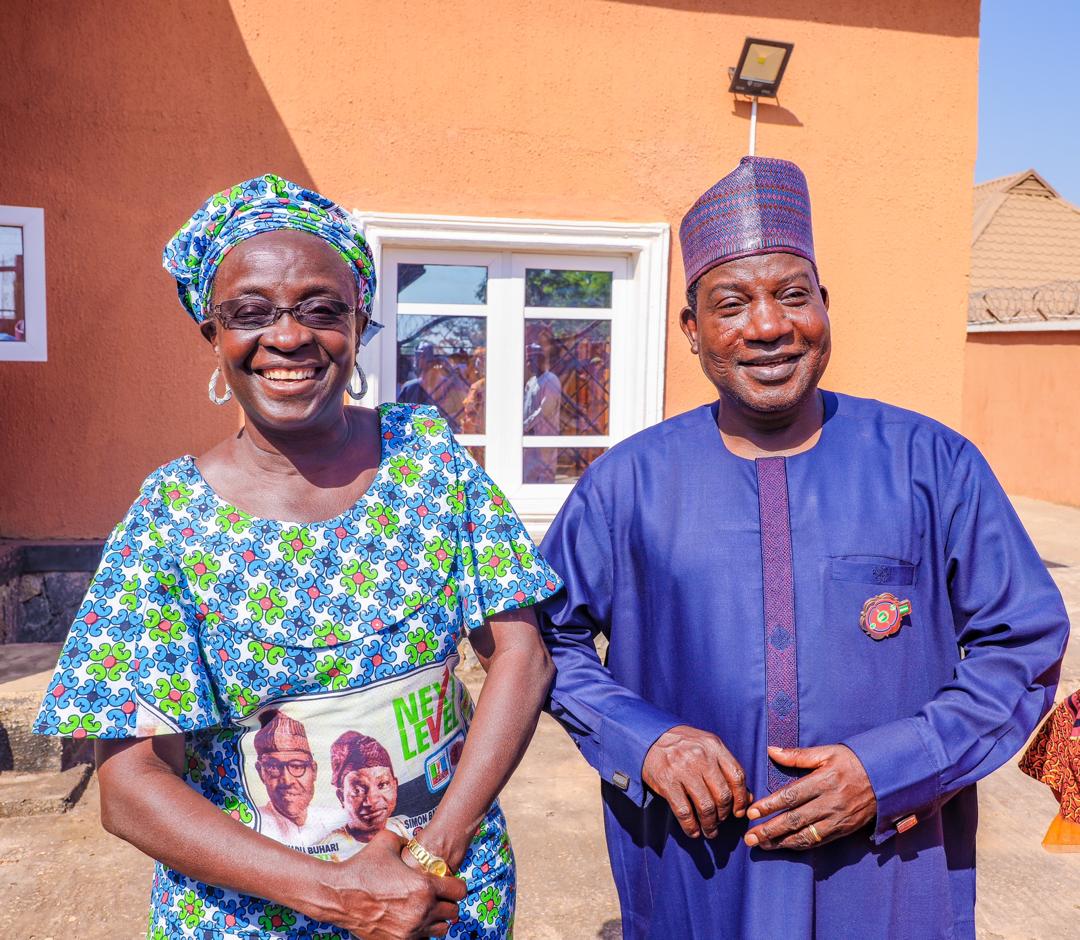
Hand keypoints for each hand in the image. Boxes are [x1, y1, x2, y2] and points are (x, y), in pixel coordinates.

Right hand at [317, 829, 465, 938]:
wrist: (337, 895)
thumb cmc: (362, 867)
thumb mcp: (387, 841)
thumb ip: (407, 840)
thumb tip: (414, 842)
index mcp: (424, 886)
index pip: (459, 890)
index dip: (455, 884)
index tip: (448, 882)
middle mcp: (421, 911)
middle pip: (453, 912)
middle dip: (447, 902)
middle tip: (436, 895)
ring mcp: (410, 931)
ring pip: (440, 929)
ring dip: (436, 919)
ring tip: (424, 909)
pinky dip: (420, 932)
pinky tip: (410, 920)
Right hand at [642, 725, 749, 838]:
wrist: (649, 737)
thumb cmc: (683, 744)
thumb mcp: (707, 746)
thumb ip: (726, 767)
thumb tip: (747, 797)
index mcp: (714, 746)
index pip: (737, 776)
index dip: (741, 799)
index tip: (738, 812)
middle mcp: (700, 757)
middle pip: (723, 795)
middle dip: (724, 815)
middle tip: (720, 822)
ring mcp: (683, 769)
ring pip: (706, 807)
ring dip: (710, 825)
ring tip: (709, 831)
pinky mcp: (667, 782)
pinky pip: (684, 812)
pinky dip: (690, 827)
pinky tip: (693, 831)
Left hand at [743, 745, 876, 850]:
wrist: (887, 779)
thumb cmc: (854, 761)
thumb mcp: (827, 753)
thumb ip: (798, 755)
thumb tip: (772, 750)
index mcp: (823, 781)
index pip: (790, 796)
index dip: (769, 806)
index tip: (751, 813)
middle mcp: (829, 803)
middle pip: (794, 819)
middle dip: (770, 830)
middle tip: (749, 837)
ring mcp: (837, 819)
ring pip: (805, 835)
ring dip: (782, 842)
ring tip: (762, 845)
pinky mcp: (844, 829)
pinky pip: (819, 841)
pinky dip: (801, 845)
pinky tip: (786, 846)